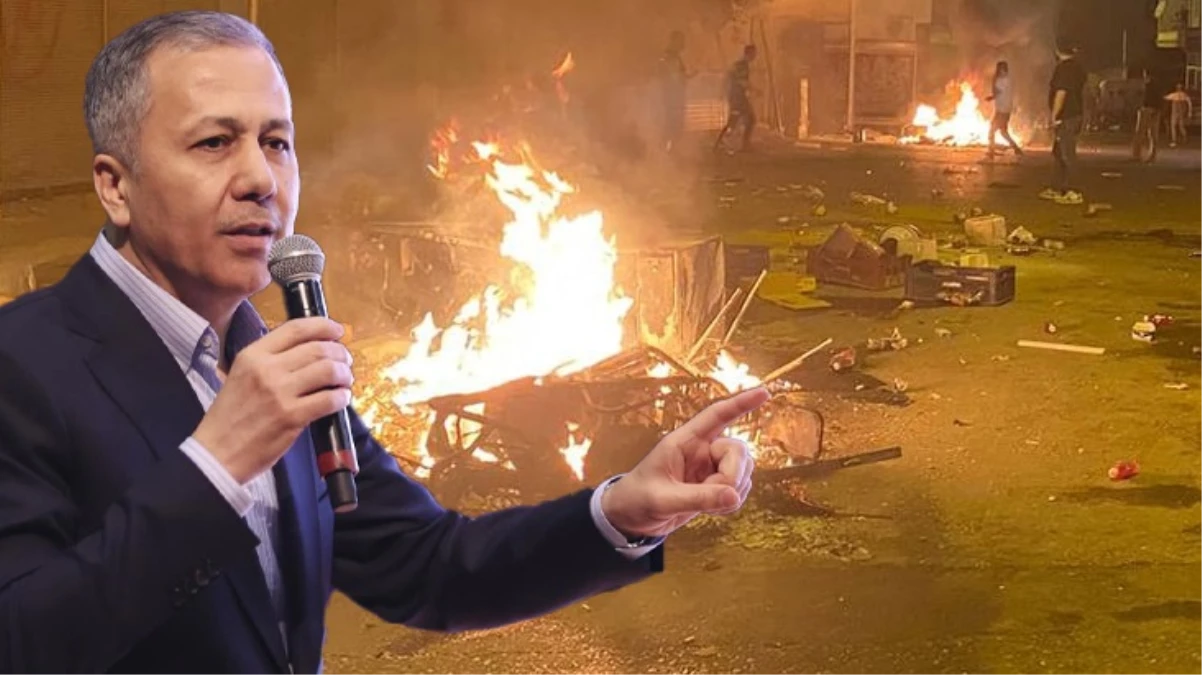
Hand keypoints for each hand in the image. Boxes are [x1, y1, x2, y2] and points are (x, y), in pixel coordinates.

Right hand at [193, 317, 353, 482]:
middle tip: (345, 362)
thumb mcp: (241, 375)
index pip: (296, 328)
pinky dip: (341, 397)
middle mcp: (267, 369)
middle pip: (318, 348)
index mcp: (253, 355)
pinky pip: (330, 399)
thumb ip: (269, 360)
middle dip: (340, 353)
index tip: (336, 331)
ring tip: (344, 381)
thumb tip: (307, 350)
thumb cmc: (231, 417)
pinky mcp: (292, 416)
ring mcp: (280, 393)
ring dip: (344, 374)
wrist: (217, 453)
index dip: (323, 326)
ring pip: (329, 370)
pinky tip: (340, 399)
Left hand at [600, 387, 770, 538]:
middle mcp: (701, 451)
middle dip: (732, 476)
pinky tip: (710, 509)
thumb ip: (698, 498)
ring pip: (744, 471)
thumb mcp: (663, 500)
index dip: (740, 403)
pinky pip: (740, 489)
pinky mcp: (715, 486)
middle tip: (714, 496)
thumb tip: (734, 496)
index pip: (716, 415)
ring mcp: (710, 468)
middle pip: (738, 451)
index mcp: (684, 441)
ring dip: (731, 492)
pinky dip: (731, 502)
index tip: (763, 392)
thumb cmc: (637, 499)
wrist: (631, 519)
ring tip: (702, 503)